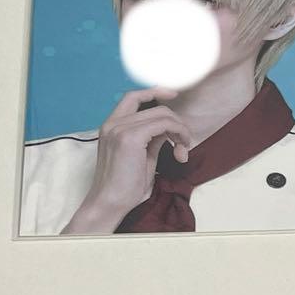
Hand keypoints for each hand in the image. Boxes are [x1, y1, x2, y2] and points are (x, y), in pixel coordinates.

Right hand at [61, 86, 192, 233]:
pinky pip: (163, 124)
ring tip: (184, 149)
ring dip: (180, 129)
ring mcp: (120, 128)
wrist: (109, 203)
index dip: (155, 91)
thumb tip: (168, 129)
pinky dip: (178, 133)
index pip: (133, 97)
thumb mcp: (142, 156)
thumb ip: (153, 139)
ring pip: (163, 114)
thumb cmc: (125, 186)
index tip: (174, 94)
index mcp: (111, 126)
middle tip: (185, 142)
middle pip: (155, 106)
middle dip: (177, 121)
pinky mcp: (130, 137)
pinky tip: (181, 150)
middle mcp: (113, 123)